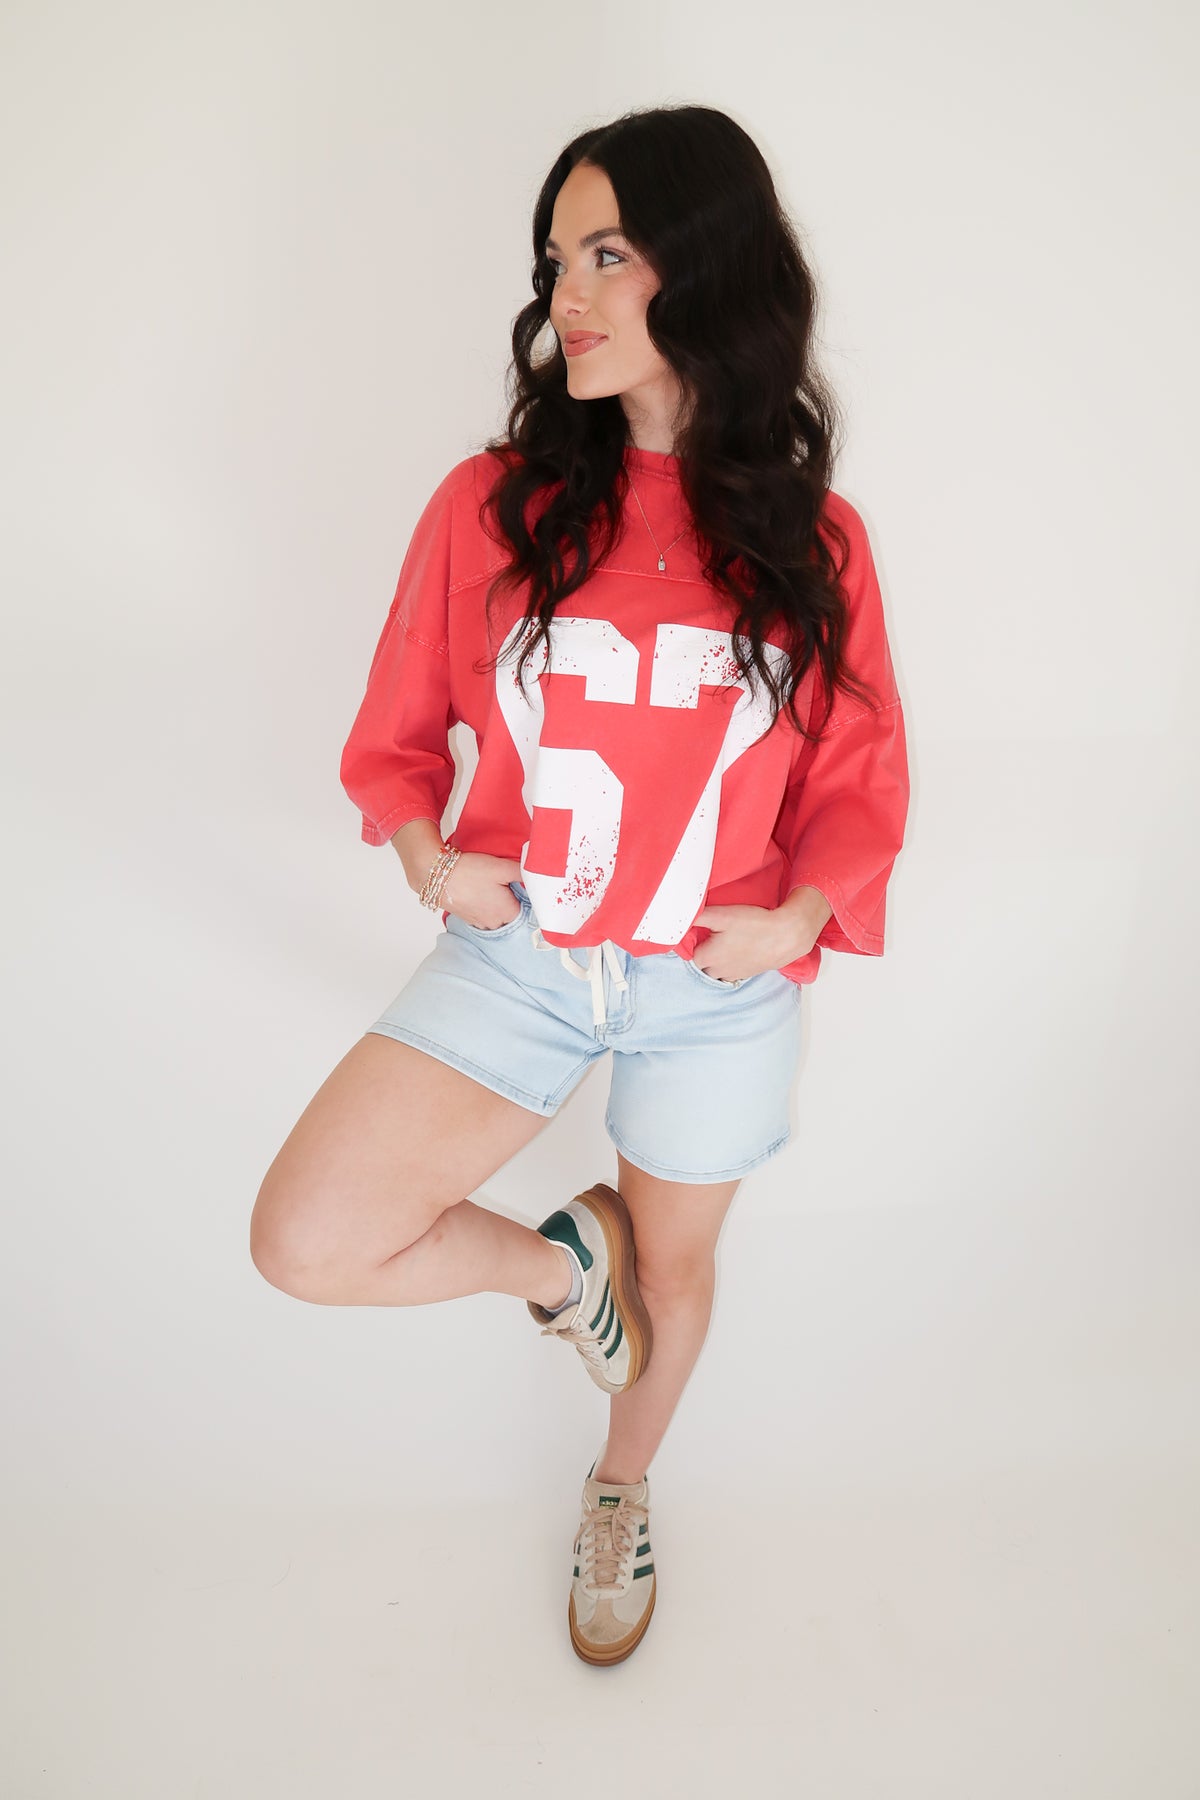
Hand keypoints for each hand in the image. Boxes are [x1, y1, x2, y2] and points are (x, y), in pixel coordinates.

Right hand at [438, 851, 524, 929]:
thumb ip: (523, 872)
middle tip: (505, 885)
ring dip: (497, 905)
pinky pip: (483, 915)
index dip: (527, 898)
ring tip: (491, 887)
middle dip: (512, 902)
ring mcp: (479, 923)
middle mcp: (494, 923)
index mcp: (507, 913)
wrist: (437, 875)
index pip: (528, 913)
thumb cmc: (469, 871)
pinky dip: (484, 906)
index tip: (523, 888)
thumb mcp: (502, 867)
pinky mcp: (467, 919)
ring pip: (497, 916)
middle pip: (512, 916)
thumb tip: (536, 874)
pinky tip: (480, 892)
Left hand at [691, 889, 830, 981]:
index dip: (693, 941)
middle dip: (704, 953)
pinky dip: (732, 964)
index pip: (689, 954)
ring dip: (717, 961)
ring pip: (717, 971)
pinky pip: (733, 972)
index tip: (700, 930)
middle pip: (702, 966)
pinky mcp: (748, 974)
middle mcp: (719, 971)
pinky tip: (739, 950)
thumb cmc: (755, 924)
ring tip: (725, 943)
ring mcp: (734, 974)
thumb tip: (681, 915)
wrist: (787, 934)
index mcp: (708, 958)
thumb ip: (697, 916)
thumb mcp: (721, 914)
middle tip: (711, 935)